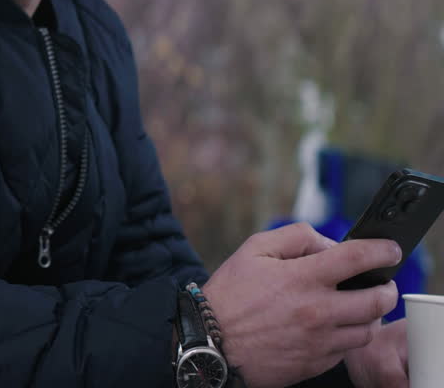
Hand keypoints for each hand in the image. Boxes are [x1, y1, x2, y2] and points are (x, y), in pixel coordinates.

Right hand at [201, 223, 400, 387]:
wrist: (210, 343)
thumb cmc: (228, 296)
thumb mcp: (252, 250)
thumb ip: (294, 237)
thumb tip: (328, 244)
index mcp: (301, 278)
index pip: (357, 258)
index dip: (382, 250)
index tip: (389, 249)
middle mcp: (316, 310)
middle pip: (378, 299)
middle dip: (386, 287)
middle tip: (381, 282)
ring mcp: (319, 340)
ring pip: (368, 328)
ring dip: (369, 314)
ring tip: (357, 306)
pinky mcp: (316, 363)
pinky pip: (347, 350)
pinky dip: (347, 336)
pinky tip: (333, 326)